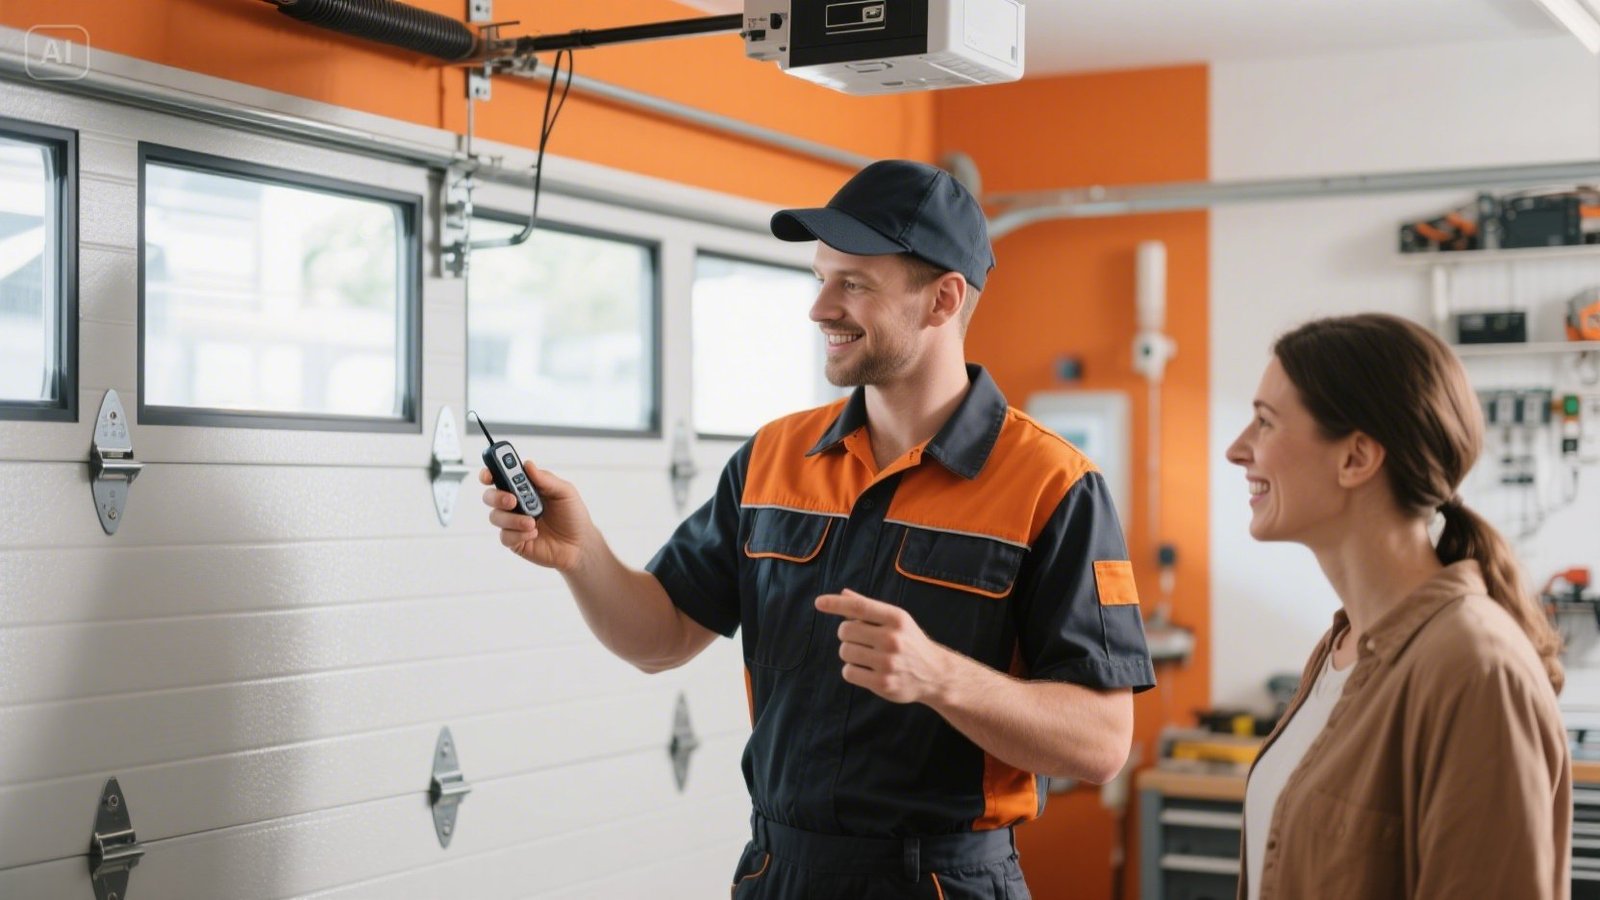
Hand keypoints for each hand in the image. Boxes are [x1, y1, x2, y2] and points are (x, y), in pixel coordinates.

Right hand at [480, 461, 592, 572]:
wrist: (580, 544)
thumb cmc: (572, 515)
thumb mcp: (565, 492)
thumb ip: (545, 479)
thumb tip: (528, 465)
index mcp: (524, 488)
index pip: (500, 476)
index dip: (490, 473)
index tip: (489, 474)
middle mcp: (515, 504)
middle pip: (490, 496)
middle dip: (497, 496)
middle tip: (512, 500)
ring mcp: (513, 523)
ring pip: (495, 517)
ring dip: (513, 519)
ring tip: (532, 522)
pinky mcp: (515, 541)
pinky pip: (505, 536)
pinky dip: (519, 534)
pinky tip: (534, 533)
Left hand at [816, 589, 952, 704]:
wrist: (935, 674)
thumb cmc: (909, 641)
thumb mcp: (896, 620)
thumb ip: (869, 608)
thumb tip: (843, 594)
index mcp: (896, 618)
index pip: (859, 607)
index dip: (836, 604)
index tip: (819, 602)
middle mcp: (893, 639)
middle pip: (845, 631)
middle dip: (847, 635)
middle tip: (861, 640)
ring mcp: (888, 662)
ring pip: (845, 652)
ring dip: (850, 653)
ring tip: (867, 655)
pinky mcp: (883, 683)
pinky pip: (849, 672)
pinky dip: (852, 670)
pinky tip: (867, 670)